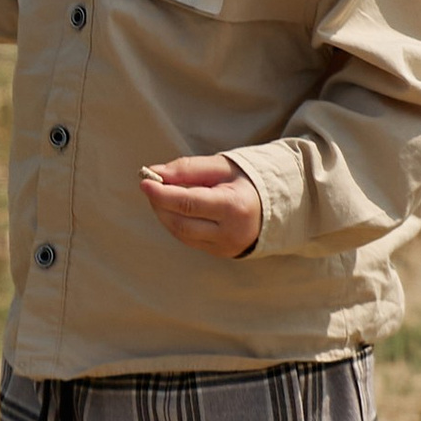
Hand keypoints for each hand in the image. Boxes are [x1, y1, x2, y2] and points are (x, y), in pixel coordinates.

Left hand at [141, 154, 261, 259]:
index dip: (162, 194)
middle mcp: (230, 232)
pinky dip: (176, 223)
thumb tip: (156, 173)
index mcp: (234, 207)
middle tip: (150, 184)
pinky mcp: (221, 253)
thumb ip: (189, 168)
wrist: (276, 205)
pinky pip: (189, 240)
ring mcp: (226, 247)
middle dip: (160, 204)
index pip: (188, 204)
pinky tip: (174, 209)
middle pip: (181, 223)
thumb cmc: (247, 181)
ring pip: (181, 234)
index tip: (144, 181)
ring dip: (164, 214)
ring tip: (161, 195)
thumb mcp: (222, 167)